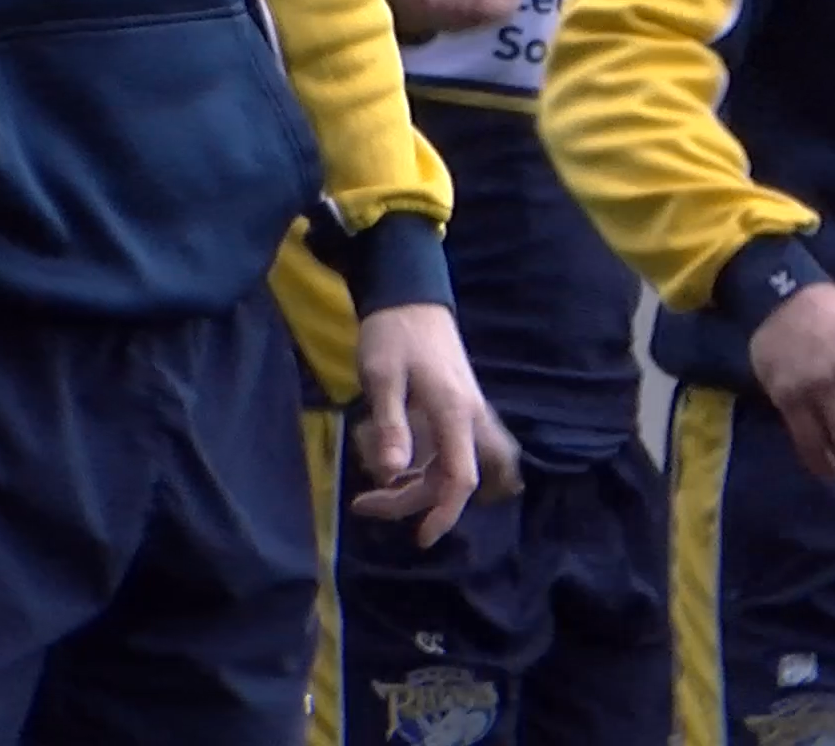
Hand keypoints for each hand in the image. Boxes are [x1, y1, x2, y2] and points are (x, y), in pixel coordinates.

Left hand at [347, 303, 492, 544]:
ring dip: (415, 486)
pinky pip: (442, 452)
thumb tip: (390, 473)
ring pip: (447, 468)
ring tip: (372, 492)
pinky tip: (389, 465)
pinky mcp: (453, 411)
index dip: (443, 513)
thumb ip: (389, 425)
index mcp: (455, 414)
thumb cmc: (394, 333)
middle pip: (450, 479)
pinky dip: (418, 467)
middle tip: (365, 505)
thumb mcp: (382, 376)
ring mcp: (464, 416)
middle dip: (412, 500)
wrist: (410, 295)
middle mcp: (468, 420)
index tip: (420, 537)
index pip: (459, 478)